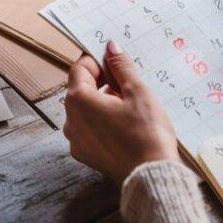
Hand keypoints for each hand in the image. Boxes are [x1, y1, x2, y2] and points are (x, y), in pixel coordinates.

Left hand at [63, 39, 179, 182]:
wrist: (151, 174)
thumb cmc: (146, 133)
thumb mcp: (137, 92)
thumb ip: (121, 66)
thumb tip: (111, 47)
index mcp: (79, 101)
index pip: (80, 68)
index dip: (98, 61)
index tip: (116, 61)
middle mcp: (71, 121)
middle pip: (81, 90)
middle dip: (103, 83)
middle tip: (129, 85)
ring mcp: (77, 141)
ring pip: (86, 111)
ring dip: (104, 103)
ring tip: (131, 108)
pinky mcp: (86, 155)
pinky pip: (90, 130)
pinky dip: (103, 123)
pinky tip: (126, 126)